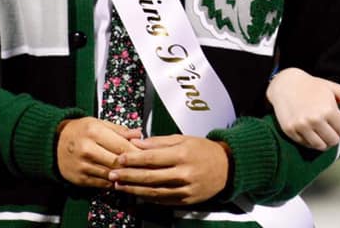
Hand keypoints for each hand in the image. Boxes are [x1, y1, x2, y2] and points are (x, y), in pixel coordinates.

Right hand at [56, 117, 141, 187]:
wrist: (53, 142)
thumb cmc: (80, 130)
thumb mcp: (99, 123)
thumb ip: (119, 130)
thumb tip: (139, 134)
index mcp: (94, 132)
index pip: (122, 146)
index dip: (137, 153)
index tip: (148, 156)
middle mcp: (87, 149)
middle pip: (117, 162)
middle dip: (133, 166)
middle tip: (145, 168)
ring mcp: (83, 166)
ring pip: (110, 175)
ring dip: (124, 176)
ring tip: (136, 175)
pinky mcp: (79, 179)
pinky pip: (102, 184)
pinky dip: (113, 183)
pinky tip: (120, 180)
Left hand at [108, 135, 230, 204]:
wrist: (226, 167)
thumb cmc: (203, 150)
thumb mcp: (183, 138)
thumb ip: (159, 141)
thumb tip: (137, 142)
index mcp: (182, 154)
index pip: (152, 157)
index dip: (133, 159)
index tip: (119, 158)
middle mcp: (184, 173)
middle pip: (150, 176)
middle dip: (128, 176)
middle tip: (112, 174)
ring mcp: (185, 189)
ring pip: (153, 191)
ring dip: (133, 189)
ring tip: (119, 185)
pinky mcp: (186, 200)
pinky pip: (162, 200)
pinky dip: (147, 197)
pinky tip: (136, 193)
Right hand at [266, 67, 339, 150]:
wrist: (285, 84)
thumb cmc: (310, 85)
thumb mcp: (332, 88)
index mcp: (328, 109)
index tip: (337, 121)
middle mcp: (315, 119)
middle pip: (333, 141)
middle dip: (334, 135)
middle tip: (329, 126)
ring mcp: (301, 126)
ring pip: (320, 146)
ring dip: (323, 141)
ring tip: (320, 130)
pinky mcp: (290, 131)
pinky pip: (306, 144)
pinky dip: (309, 140)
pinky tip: (309, 130)